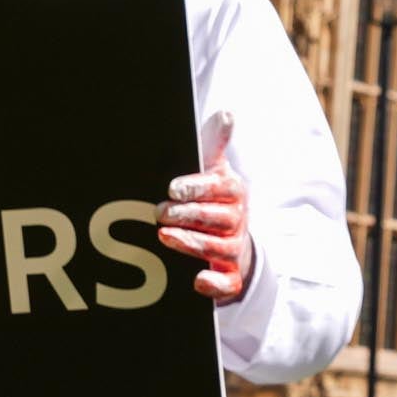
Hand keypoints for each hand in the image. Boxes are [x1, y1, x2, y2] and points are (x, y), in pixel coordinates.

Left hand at [158, 116, 256, 303]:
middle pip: (219, 218)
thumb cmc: (214, 198)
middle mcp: (237, 220)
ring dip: (193, 243)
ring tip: (164, 237)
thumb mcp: (214, 169)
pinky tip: (197, 280)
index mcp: (234, 191)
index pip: (221, 187)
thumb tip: (227, 114)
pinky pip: (228, 283)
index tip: (173, 189)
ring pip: (219, 248)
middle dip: (189, 216)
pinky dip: (215, 283)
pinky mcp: (230, 274)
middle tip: (159, 212)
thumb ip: (214, 143)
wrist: (229, 236)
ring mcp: (234, 248)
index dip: (198, 188)